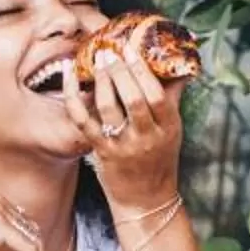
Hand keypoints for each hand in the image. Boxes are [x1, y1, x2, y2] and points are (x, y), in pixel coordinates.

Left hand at [66, 47, 182, 212]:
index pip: (157, 95)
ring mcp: (123, 145)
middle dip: (120, 71)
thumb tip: (179, 64)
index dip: (143, 70)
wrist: (146, 201)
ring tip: (96, 61)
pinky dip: (74, 97)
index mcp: (168, 128)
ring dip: (101, 80)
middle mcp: (147, 137)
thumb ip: (172, 97)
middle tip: (109, 51)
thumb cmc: (159, 160)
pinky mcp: (102, 151)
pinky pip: (84, 121)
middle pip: (133, 98)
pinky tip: (70, 77)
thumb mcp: (173, 130)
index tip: (131, 50)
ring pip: (109, 108)